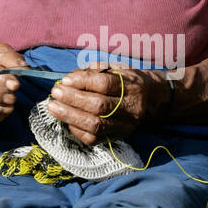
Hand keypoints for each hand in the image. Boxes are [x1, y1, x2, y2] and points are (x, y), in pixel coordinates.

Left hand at [45, 63, 170, 145]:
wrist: (154, 100)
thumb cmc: (130, 80)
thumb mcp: (118, 68)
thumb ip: (94, 71)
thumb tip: (68, 79)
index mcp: (133, 86)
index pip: (105, 84)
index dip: (83, 82)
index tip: (65, 80)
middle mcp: (131, 107)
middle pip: (99, 106)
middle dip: (72, 100)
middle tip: (55, 93)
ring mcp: (125, 125)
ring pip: (95, 125)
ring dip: (70, 116)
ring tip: (53, 107)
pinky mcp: (118, 137)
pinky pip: (94, 138)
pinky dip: (77, 130)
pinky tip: (66, 120)